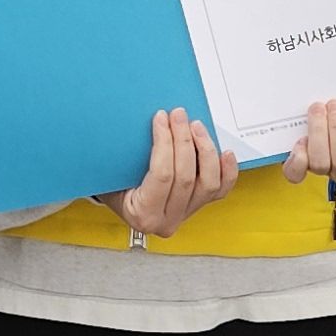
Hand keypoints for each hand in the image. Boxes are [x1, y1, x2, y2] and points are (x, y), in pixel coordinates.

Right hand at [102, 108, 234, 239]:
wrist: (116, 197)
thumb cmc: (111, 184)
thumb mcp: (108, 173)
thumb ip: (120, 156)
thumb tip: (134, 124)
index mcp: (142, 215)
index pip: (161, 176)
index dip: (164, 143)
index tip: (161, 118)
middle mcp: (166, 220)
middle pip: (186, 177)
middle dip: (183, 140)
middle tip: (178, 116)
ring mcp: (185, 214)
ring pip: (208, 183)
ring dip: (205, 150)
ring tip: (196, 127)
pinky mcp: (197, 206)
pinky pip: (220, 190)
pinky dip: (227, 171)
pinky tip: (224, 153)